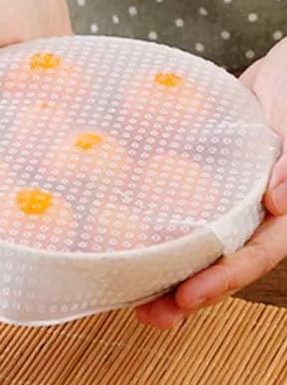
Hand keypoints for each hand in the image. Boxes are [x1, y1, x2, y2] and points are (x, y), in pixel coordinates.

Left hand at [137, 38, 286, 328]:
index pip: (256, 252)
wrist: (281, 68)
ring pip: (193, 242)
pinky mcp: (196, 181)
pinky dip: (148, 226)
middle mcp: (252, 211)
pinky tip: (115, 242)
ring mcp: (223, 199)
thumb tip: (275, 202)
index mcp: (283, 207)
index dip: (224, 279)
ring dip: (162, 270)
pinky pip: (172, 207)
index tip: (188, 298)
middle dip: (186, 294)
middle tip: (150, 316)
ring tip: (126, 298)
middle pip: (220, 261)